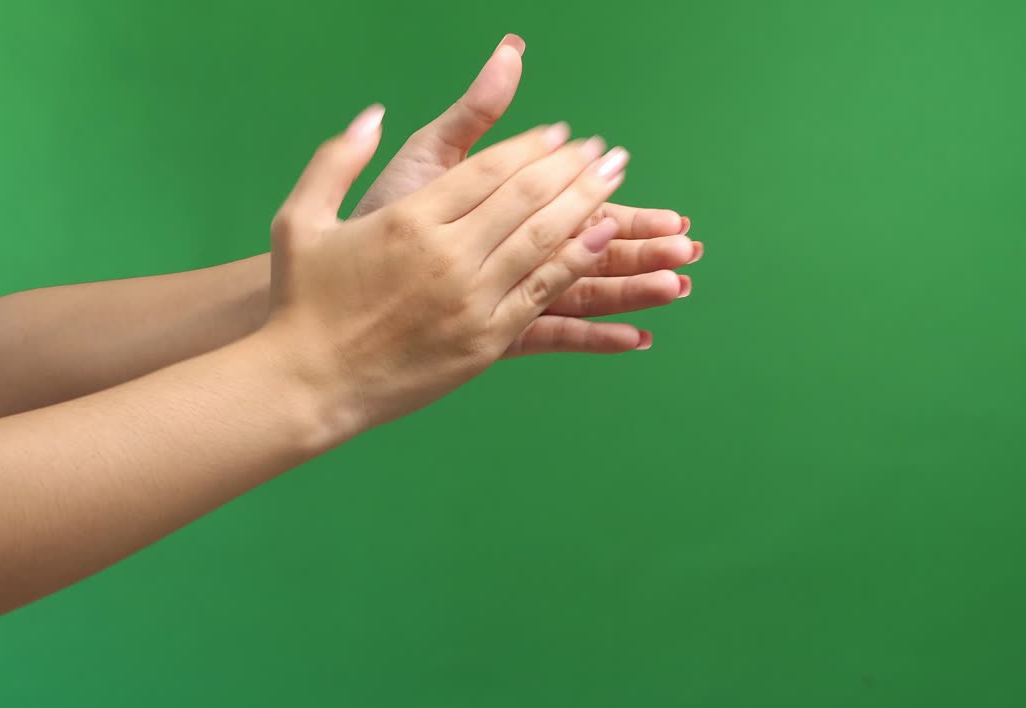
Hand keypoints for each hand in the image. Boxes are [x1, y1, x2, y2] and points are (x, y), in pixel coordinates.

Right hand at [267, 107, 628, 431]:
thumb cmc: (301, 301)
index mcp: (409, 220)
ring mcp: (470, 300)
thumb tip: (372, 115)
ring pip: (544, 240)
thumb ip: (336, 159)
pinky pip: (544, 294)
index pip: (487, 169)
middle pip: (526, 197)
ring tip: (617, 180)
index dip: (531, 146)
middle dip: (572, 167)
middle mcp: (447, 255)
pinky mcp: (484, 341)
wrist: (308, 382)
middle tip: (604, 150)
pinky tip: (604, 239)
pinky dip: (578, 263)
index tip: (561, 132)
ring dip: (588, 205)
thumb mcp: (301, 218)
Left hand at [351, 34, 701, 355]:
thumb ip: (476, 113)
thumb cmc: (382, 211)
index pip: (577, 207)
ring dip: (630, 289)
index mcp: (507, 213)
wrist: (338, 274)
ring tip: (675, 287)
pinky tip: (634, 339)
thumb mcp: (432, 156)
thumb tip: (511, 51)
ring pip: (580, 291)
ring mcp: (505, 294)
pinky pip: (551, 335)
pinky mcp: (494, 330)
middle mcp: (513, 255)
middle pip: (590, 251)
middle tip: (687, 247)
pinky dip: (593, 337)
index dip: (621, 206)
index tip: (671, 211)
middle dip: (640, 248)